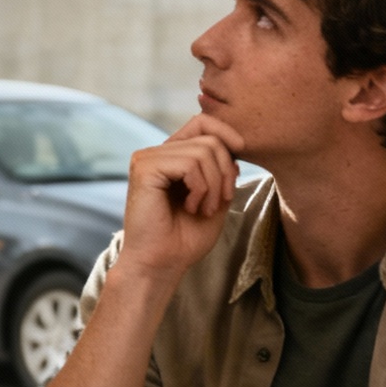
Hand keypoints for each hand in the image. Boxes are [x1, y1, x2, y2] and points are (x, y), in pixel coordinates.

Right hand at [116, 114, 246, 281]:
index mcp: (172, 156)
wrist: (162, 264)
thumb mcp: (216, 200)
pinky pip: (189, 164)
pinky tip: (191, 207)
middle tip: (221, 201)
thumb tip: (234, 146)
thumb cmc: (185, 239)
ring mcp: (148, 158)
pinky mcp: (145, 168)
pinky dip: (200, 188)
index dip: (227, 133)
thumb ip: (224, 172)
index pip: (203, 122)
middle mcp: (158, 153)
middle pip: (209, 138)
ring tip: (204, 209)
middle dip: (225, 171)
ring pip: (203, 151)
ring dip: (214, 185)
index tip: (240, 157)